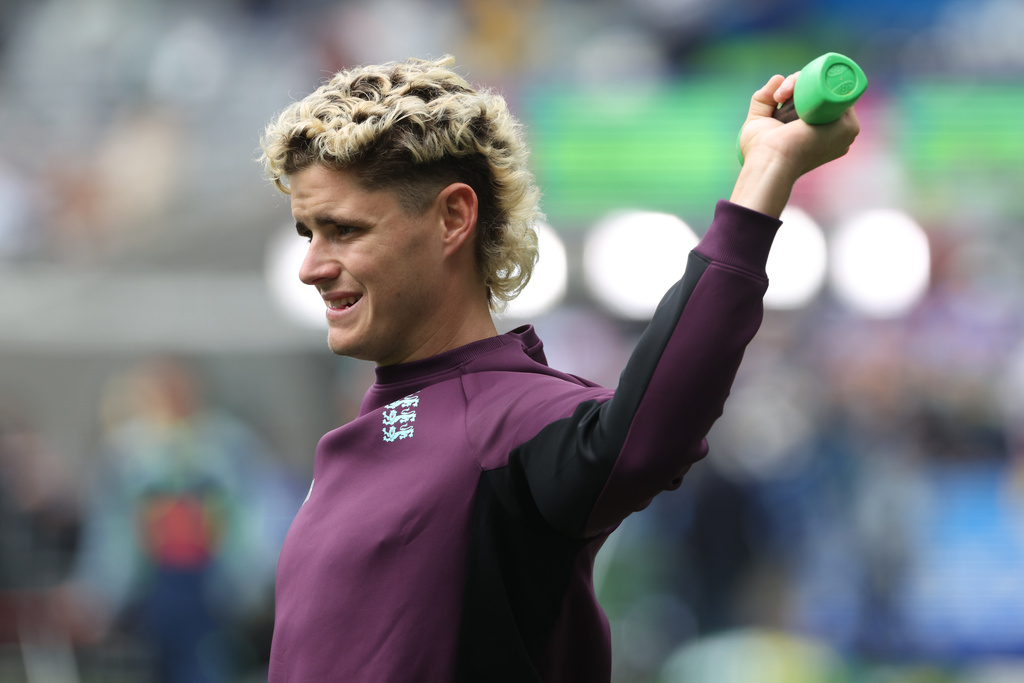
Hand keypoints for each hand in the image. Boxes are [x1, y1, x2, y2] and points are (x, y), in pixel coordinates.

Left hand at [731, 73, 859, 216]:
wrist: (769, 163)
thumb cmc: (761, 151)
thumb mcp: (759, 121)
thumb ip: (764, 100)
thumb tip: (778, 78)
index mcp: (821, 133)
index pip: (816, 99)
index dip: (798, 89)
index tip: (778, 96)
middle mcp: (836, 131)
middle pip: (823, 92)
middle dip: (800, 82)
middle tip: (779, 95)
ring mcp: (845, 129)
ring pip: (830, 89)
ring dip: (805, 81)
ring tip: (783, 95)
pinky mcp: (848, 126)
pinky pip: (840, 92)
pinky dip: (821, 81)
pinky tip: (800, 87)